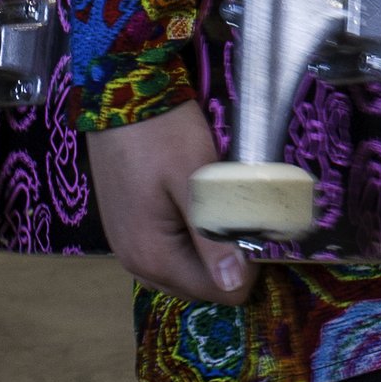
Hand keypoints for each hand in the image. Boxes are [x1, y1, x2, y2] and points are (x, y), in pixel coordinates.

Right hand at [84, 101, 252, 302]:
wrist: (119, 90)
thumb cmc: (162, 133)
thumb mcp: (196, 181)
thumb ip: (214, 237)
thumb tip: (235, 286)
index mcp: (152, 257)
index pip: (218, 291)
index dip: (248, 266)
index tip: (261, 228)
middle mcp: (135, 262)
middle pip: (200, 283)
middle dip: (229, 257)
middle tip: (245, 211)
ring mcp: (127, 244)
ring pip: (186, 265)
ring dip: (210, 245)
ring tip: (224, 203)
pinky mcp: (128, 225)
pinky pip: (169, 247)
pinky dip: (191, 233)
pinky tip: (200, 201)